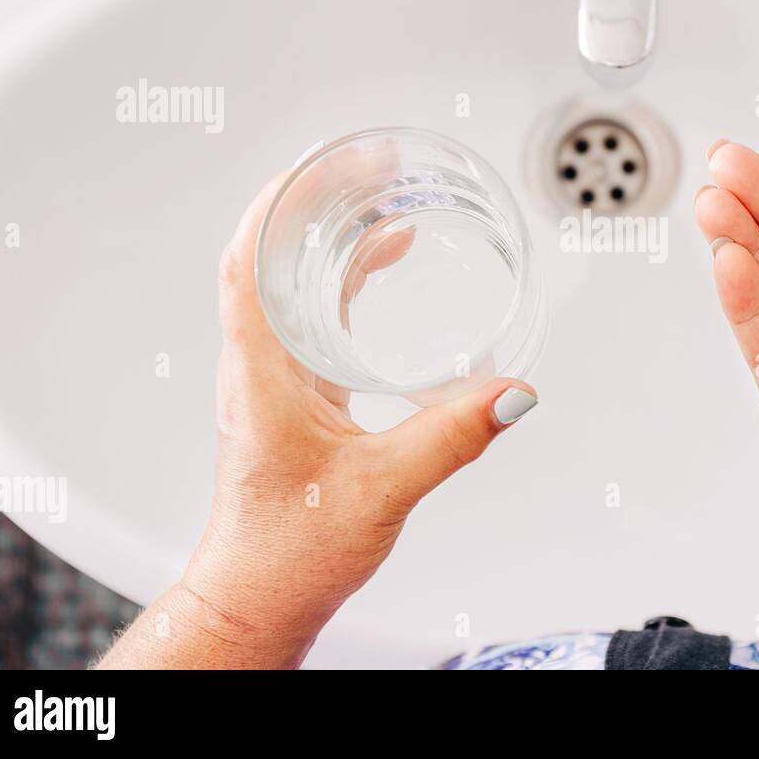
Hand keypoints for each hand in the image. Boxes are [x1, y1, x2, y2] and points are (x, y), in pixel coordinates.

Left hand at [101, 175, 537, 667]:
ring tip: (386, 204)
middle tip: (369, 169)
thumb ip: (452, 437)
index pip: (247, 261)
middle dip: (319, 205)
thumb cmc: (288, 551)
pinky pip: (313, 317)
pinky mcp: (293, 399)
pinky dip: (345, 282)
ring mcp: (274, 381)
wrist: (260, 597)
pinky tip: (381, 274)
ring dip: (333, 239)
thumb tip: (511, 392)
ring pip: (293, 285)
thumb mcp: (382, 488)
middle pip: (272, 258)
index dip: (276, 202)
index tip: (316, 161)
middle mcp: (260, 368)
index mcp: (262, 374)